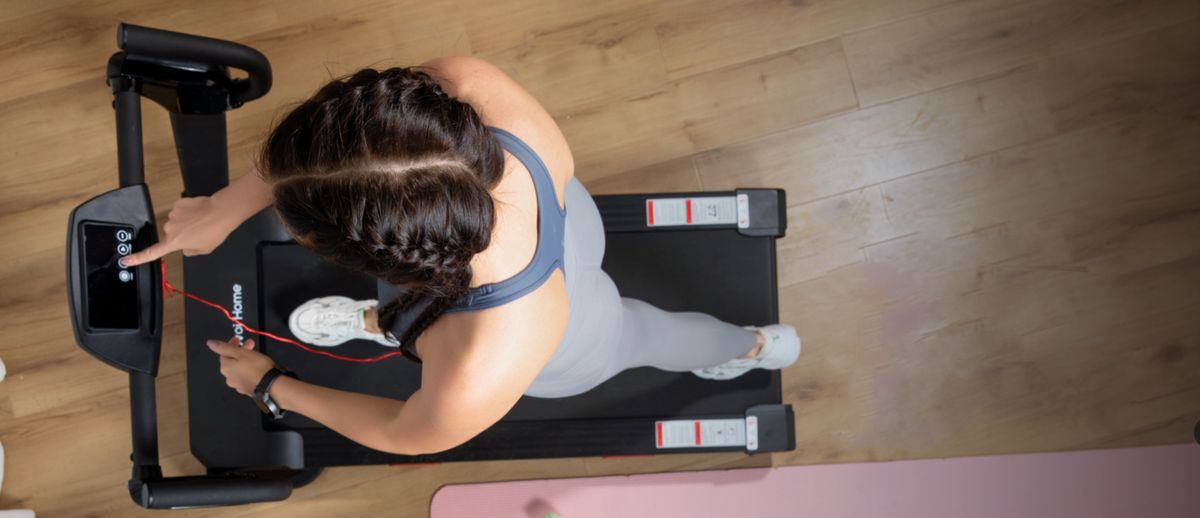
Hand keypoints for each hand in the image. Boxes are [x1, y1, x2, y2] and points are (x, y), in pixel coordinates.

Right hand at [122, 196, 237, 266]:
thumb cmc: (214, 231)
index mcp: (173, 242)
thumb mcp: (204, 249)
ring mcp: (172, 215)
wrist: (221, 212)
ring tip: (201, 222)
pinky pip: (181, 210)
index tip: (126, 260)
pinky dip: (188, 212)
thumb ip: (190, 251)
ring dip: (186, 223)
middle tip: (198, 233)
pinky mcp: (178, 204)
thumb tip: (185, 248)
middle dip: (182, 235)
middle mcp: (169, 229)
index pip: (151, 253)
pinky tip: (199, 213)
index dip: (137, 258)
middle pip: (171, 235)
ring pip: (177, 222)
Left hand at [206, 337, 274, 395]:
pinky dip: (248, 370)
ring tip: (255, 356)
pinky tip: (256, 368)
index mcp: (225, 367)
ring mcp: (237, 385)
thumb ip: (224, 347)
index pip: (224, 353)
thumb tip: (210, 343)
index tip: (238, 339)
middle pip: (231, 361)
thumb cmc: (257, 367)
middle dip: (239, 351)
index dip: (231, 344)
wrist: (271, 384)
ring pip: (238, 369)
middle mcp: (228, 377)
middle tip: (250, 345)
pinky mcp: (247, 389)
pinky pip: (244, 376)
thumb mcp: (240, 352)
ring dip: (244, 361)